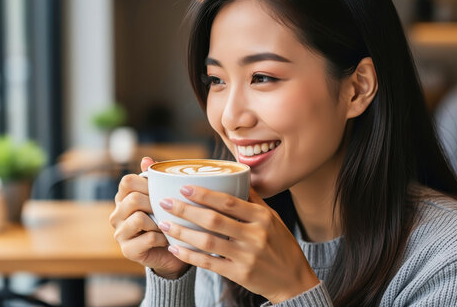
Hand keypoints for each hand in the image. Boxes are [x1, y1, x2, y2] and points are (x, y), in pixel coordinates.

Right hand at [109, 157, 188, 279]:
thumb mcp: (162, 197)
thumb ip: (155, 179)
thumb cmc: (167, 220)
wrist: (171, 252)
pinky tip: (168, 238)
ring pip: (139, 218)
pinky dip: (163, 237)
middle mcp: (117, 215)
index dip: (146, 183)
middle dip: (155, 203)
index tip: (161, 190)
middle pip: (133, 199)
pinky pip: (148, 238)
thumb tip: (147, 159)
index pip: (127, 181)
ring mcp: (120, 233)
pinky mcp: (128, 250)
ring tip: (167, 225)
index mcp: (123, 198)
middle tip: (168, 210)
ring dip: (159, 221)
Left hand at [157, 185, 318, 302]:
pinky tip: (175, 248)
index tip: (184, 186)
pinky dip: (189, 256)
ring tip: (163, 223)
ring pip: (208, 242)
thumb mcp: (273, 218)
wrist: (293, 281)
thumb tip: (236, 176)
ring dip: (182, 232)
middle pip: (214, 220)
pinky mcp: (240, 274)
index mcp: (262, 217)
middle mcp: (255, 235)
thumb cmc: (280, 244)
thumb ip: (253, 200)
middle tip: (165, 202)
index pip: (229, 202)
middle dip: (186, 210)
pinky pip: (209, 263)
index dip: (205, 194)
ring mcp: (247, 256)